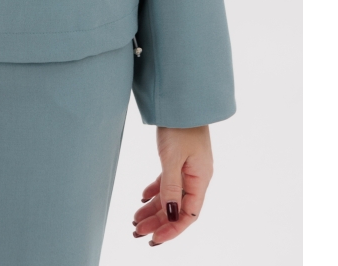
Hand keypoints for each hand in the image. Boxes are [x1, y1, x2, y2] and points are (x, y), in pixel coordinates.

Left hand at [133, 126, 212, 246]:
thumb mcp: (173, 157)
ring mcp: (187, 168)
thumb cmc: (180, 126)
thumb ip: (171, 186)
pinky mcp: (178, 158)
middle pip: (178, 207)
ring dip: (154, 208)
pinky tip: (142, 198)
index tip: (155, 238)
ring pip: (170, 195)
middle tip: (139, 232)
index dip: (173, 228)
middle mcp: (196, 177)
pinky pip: (167, 181)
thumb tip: (171, 214)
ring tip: (136, 220)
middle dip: (159, 221)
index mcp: (201, 179)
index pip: (189, 214)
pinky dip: (155, 191)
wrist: (180, 99)